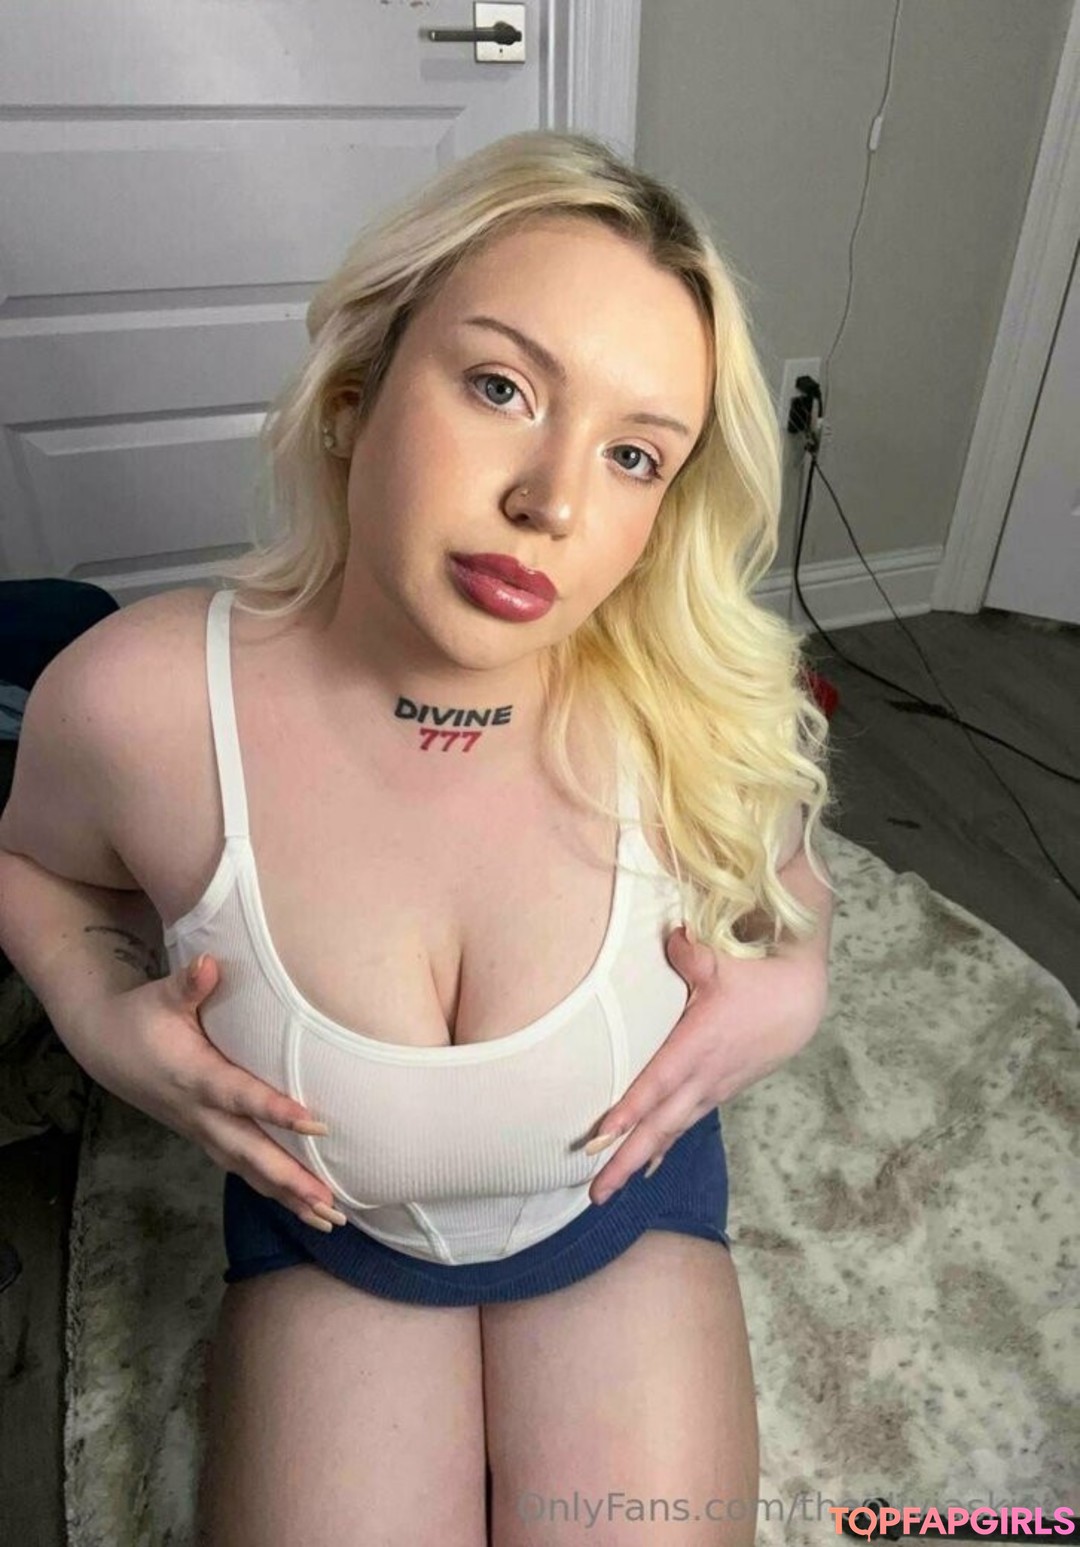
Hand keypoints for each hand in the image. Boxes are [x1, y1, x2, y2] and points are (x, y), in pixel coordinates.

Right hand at [66, 953, 344, 1232]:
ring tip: (329, 1221)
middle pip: (248, 1152)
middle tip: (329, 1205)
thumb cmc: (142, 1017)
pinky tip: (303, 1208)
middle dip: (289, 1179)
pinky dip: (273, 1191)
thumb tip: (208, 963)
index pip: (240, 1097)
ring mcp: (202, 1131)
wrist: (107, 1046)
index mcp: (195, 1077)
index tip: (315, 1123)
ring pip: (247, 1170)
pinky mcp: (206, 1137)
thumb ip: (188, 984)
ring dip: (287, 1197)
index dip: (275, 1110)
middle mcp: (199, 1113)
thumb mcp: (162, 996)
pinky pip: (243, 1170)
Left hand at [585, 925, 827, 1204]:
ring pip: (672, 1130)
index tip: (603, 1135)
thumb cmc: (758, 976)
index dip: (631, 1108)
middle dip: (627, 1159)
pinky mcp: (720, 1090)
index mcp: (700, 1043)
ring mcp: (714, 1087)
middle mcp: (706, 1074)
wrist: (802, 1000)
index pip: (659, 1081)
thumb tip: (667, 939)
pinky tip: (645, 1165)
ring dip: (640, 1159)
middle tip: (596, 1191)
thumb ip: (688, 953)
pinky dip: (663, 1144)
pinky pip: (686, 1123)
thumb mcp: (722, 958)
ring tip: (609, 1189)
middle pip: (661, 1123)